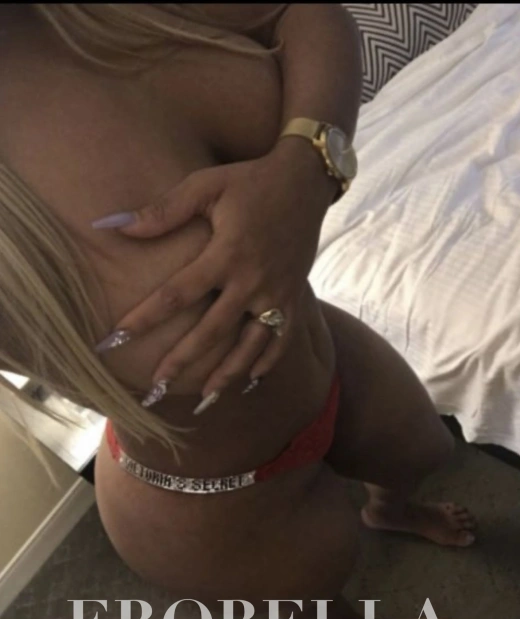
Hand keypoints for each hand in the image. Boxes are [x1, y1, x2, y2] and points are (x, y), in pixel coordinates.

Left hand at [94, 138, 336, 399]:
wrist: (305, 181)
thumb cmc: (249, 181)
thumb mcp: (206, 185)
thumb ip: (163, 210)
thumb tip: (115, 226)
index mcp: (227, 252)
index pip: (177, 293)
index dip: (144, 318)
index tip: (115, 339)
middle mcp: (252, 280)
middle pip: (212, 331)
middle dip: (181, 361)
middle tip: (154, 389)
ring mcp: (277, 292)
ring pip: (249, 345)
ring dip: (226, 374)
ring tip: (204, 401)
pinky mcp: (294, 296)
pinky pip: (282, 339)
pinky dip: (267, 362)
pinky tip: (250, 382)